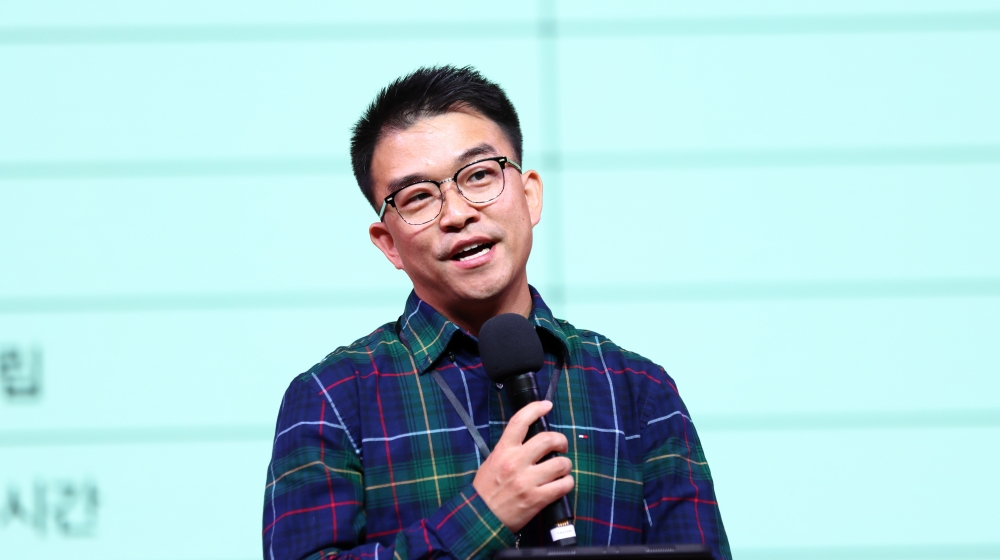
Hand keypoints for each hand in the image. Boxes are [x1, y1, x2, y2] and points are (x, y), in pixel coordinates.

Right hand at [472, 400, 573, 532]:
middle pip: (548, 439)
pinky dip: (567, 483)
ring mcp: (528, 481)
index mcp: (503, 451)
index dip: (536, 408)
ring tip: (561, 470)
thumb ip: (510, 450)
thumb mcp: (492, 462)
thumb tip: (531, 441)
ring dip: (566, 465)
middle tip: (561, 446)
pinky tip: (562, 484)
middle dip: (561, 440)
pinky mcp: (537, 499)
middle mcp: (516, 462)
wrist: (480, 518)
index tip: (546, 405)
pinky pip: (563, 485)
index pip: (520, 421)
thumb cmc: (486, 490)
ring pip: (561, 463)